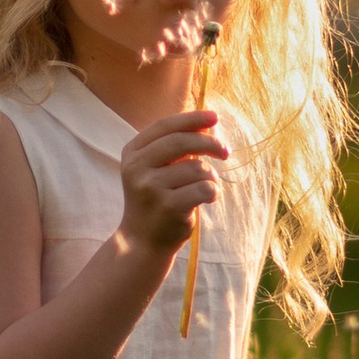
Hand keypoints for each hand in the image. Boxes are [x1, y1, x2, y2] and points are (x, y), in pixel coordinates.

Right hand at [117, 105, 226, 259]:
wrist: (143, 241)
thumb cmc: (156, 199)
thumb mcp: (155, 168)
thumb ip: (174, 147)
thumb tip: (207, 125)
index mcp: (132, 152)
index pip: (165, 126)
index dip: (192, 119)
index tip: (215, 117)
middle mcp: (137, 168)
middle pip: (181, 142)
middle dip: (210, 143)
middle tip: (225, 152)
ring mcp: (150, 188)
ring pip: (196, 167)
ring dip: (210, 175)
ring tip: (207, 186)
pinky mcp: (167, 207)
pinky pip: (204, 188)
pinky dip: (213, 191)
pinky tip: (208, 198)